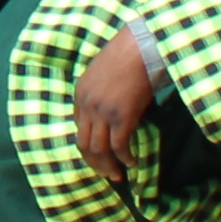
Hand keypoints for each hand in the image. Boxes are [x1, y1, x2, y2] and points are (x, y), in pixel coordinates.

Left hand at [70, 27, 155, 180]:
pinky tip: (132, 163)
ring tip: (117, 175)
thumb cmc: (129, 55)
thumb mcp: (105, 74)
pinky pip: (118, 146)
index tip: (100, 154)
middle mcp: (87, 105)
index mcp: (80, 94)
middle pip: (83, 144)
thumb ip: (103, 94)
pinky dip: (124, 158)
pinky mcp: (121, 117)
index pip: (79, 127)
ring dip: (107, 166)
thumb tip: (117, 112)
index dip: (89, 144)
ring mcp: (103, 113)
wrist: (141, 46)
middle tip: (106, 173)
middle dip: (94, 163)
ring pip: (98, 149)